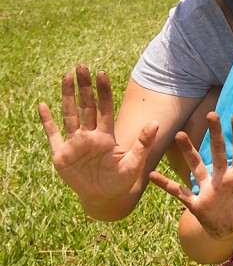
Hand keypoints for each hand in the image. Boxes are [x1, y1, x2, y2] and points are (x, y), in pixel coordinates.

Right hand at [38, 64, 158, 206]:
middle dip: (83, 87)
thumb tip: (156, 122)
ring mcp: (74, 144)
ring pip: (69, 115)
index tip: (102, 73)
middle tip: (82, 65)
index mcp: (106, 136)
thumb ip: (143, 143)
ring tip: (66, 76)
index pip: (104, 108)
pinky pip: (53, 135)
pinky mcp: (61, 155)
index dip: (103, 92)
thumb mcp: (135, 163)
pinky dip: (47, 121)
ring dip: (67, 96)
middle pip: (85, 106)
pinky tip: (43, 105)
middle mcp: (89, 136)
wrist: (106, 199)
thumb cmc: (121, 181)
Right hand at [149, 112, 232, 240]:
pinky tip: (152, 175)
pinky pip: (179, 192)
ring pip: (196, 166)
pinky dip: (166, 185)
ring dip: (188, 152)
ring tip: (180, 135)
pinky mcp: (196, 203)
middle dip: (215, 134)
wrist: (230, 232)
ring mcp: (207, 189)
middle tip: (211, 114)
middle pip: (217, 153)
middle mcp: (221, 179)